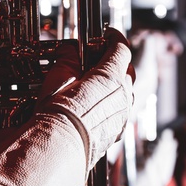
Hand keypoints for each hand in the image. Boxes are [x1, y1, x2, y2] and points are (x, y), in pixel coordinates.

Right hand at [38, 28, 134, 167]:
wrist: (59, 150)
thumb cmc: (58, 115)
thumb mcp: (58, 77)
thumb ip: (68, 58)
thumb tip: (70, 50)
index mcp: (111, 77)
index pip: (121, 48)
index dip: (114, 37)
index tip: (107, 34)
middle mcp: (122, 95)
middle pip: (127, 70)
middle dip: (115, 61)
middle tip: (97, 58)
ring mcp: (122, 115)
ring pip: (126, 92)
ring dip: (115, 84)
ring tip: (95, 83)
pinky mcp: (117, 132)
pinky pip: (121, 111)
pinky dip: (112, 104)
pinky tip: (95, 106)